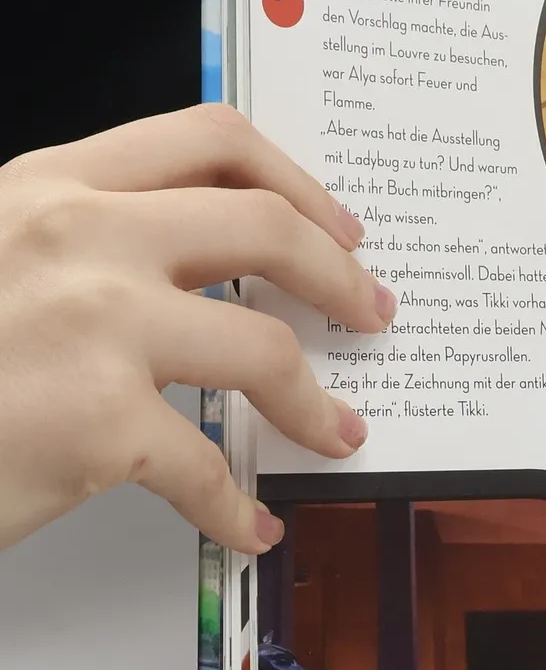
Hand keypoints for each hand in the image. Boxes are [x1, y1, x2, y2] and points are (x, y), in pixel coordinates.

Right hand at [0, 106, 391, 555]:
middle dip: (339, 276)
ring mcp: (93, 327)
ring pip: (265, 350)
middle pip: (265, 230)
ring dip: (316, 401)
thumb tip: (201, 267)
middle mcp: (79, 238)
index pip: (209, 141)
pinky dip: (238, 510)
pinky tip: (250, 528)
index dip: (297, 183)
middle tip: (368, 310)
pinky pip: (208, 470)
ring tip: (339, 430)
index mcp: (52, 188)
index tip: (337, 226)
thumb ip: (86, 243)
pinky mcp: (97, 423)